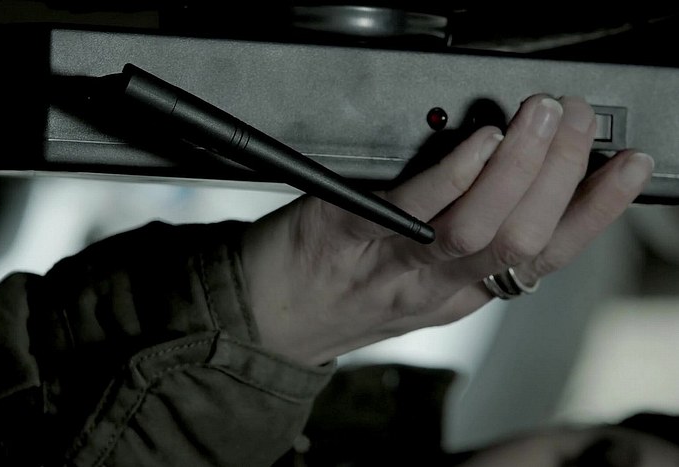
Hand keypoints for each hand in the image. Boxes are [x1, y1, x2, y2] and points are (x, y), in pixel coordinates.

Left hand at [240, 95, 653, 364]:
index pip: (547, 255)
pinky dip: (453, 176)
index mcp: (464, 290)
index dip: (596, 211)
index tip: (627, 166)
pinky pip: (411, 212)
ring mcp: (394, 264)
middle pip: (522, 240)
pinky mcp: (346, 234)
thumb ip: (468, 239)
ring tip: (539, 118)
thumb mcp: (422, 279)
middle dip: (562, 176)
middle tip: (578, 120)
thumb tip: (518, 175)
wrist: (268, 313)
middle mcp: (438, 285)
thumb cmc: (345, 288)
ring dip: (519, 170)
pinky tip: (477, 143)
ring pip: (478, 231)